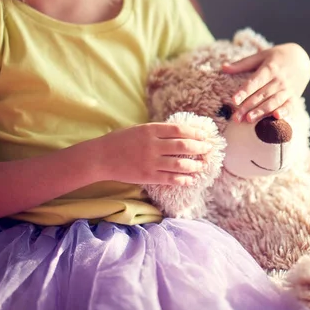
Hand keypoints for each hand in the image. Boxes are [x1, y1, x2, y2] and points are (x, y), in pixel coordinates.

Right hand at [94, 122, 211, 185]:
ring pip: (180, 164)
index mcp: (150, 130)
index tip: (204, 134)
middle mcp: (153, 145)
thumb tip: (179, 133)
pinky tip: (191, 180)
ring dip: (194, 165)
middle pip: (183, 146)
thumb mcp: (138, 129)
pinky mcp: (148, 176)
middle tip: (209, 149)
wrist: (101, 157)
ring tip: (202, 165)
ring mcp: (151, 161)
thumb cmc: (119, 140)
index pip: (179, 130)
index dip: (195, 132)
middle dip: (199, 147)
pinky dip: (183, 179)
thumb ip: (157, 131)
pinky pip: (170, 179)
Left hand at [222, 43, 309, 122]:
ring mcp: (288, 89)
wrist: (301, 59)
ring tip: (249, 119)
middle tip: (236, 118)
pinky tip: (276, 117)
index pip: (254, 82)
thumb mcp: (260, 56)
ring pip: (273, 102)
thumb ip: (242, 64)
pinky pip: (290, 105)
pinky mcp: (294, 96)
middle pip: (261, 95)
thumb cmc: (276, 58)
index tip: (233, 100)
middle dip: (248, 107)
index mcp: (269, 68)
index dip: (244, 91)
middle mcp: (279, 80)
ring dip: (262, 111)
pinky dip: (284, 111)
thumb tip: (223, 67)